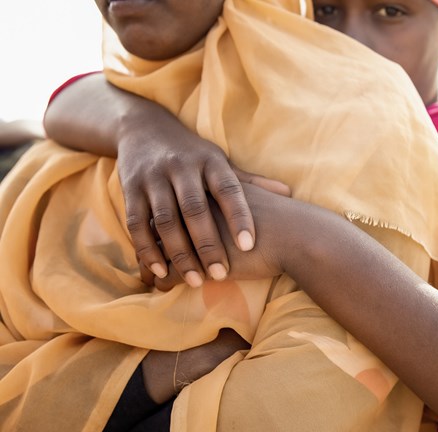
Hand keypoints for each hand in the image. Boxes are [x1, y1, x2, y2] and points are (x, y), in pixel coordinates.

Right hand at [116, 111, 289, 287]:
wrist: (142, 127)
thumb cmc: (193, 153)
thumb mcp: (220, 161)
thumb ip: (250, 182)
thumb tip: (288, 193)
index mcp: (210, 161)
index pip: (228, 189)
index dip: (239, 216)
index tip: (248, 244)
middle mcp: (181, 167)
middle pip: (194, 209)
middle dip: (208, 244)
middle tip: (221, 274)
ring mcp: (153, 178)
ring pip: (165, 220)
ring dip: (179, 253)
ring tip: (195, 280)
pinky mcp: (130, 189)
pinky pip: (137, 223)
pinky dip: (147, 249)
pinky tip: (161, 271)